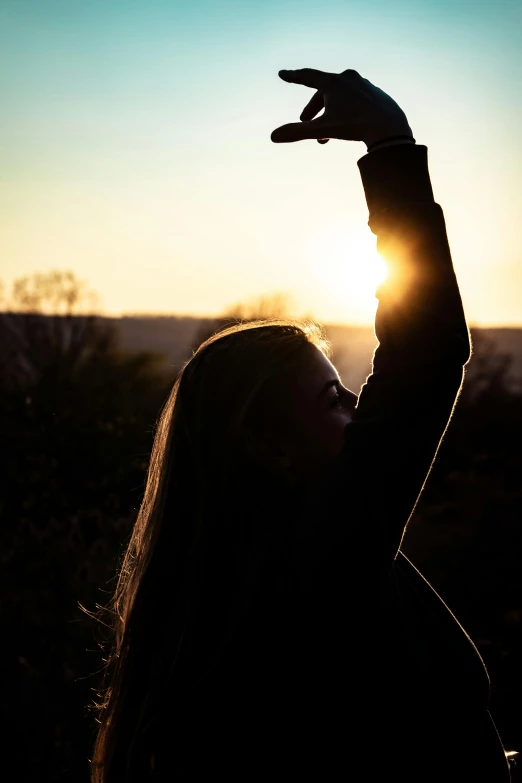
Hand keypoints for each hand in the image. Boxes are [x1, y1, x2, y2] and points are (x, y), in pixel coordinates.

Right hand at [271, 68, 412, 147]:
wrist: (389, 127)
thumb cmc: (356, 126)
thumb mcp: (323, 129)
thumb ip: (298, 132)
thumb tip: (273, 137)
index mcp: (334, 82)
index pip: (308, 77)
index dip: (293, 77)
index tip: (283, 74)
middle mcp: (348, 78)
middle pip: (323, 91)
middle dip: (313, 108)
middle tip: (305, 121)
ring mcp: (363, 85)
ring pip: (339, 97)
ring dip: (329, 113)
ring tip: (327, 133)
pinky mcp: (375, 94)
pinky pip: (354, 100)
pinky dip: (345, 111)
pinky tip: (348, 123)